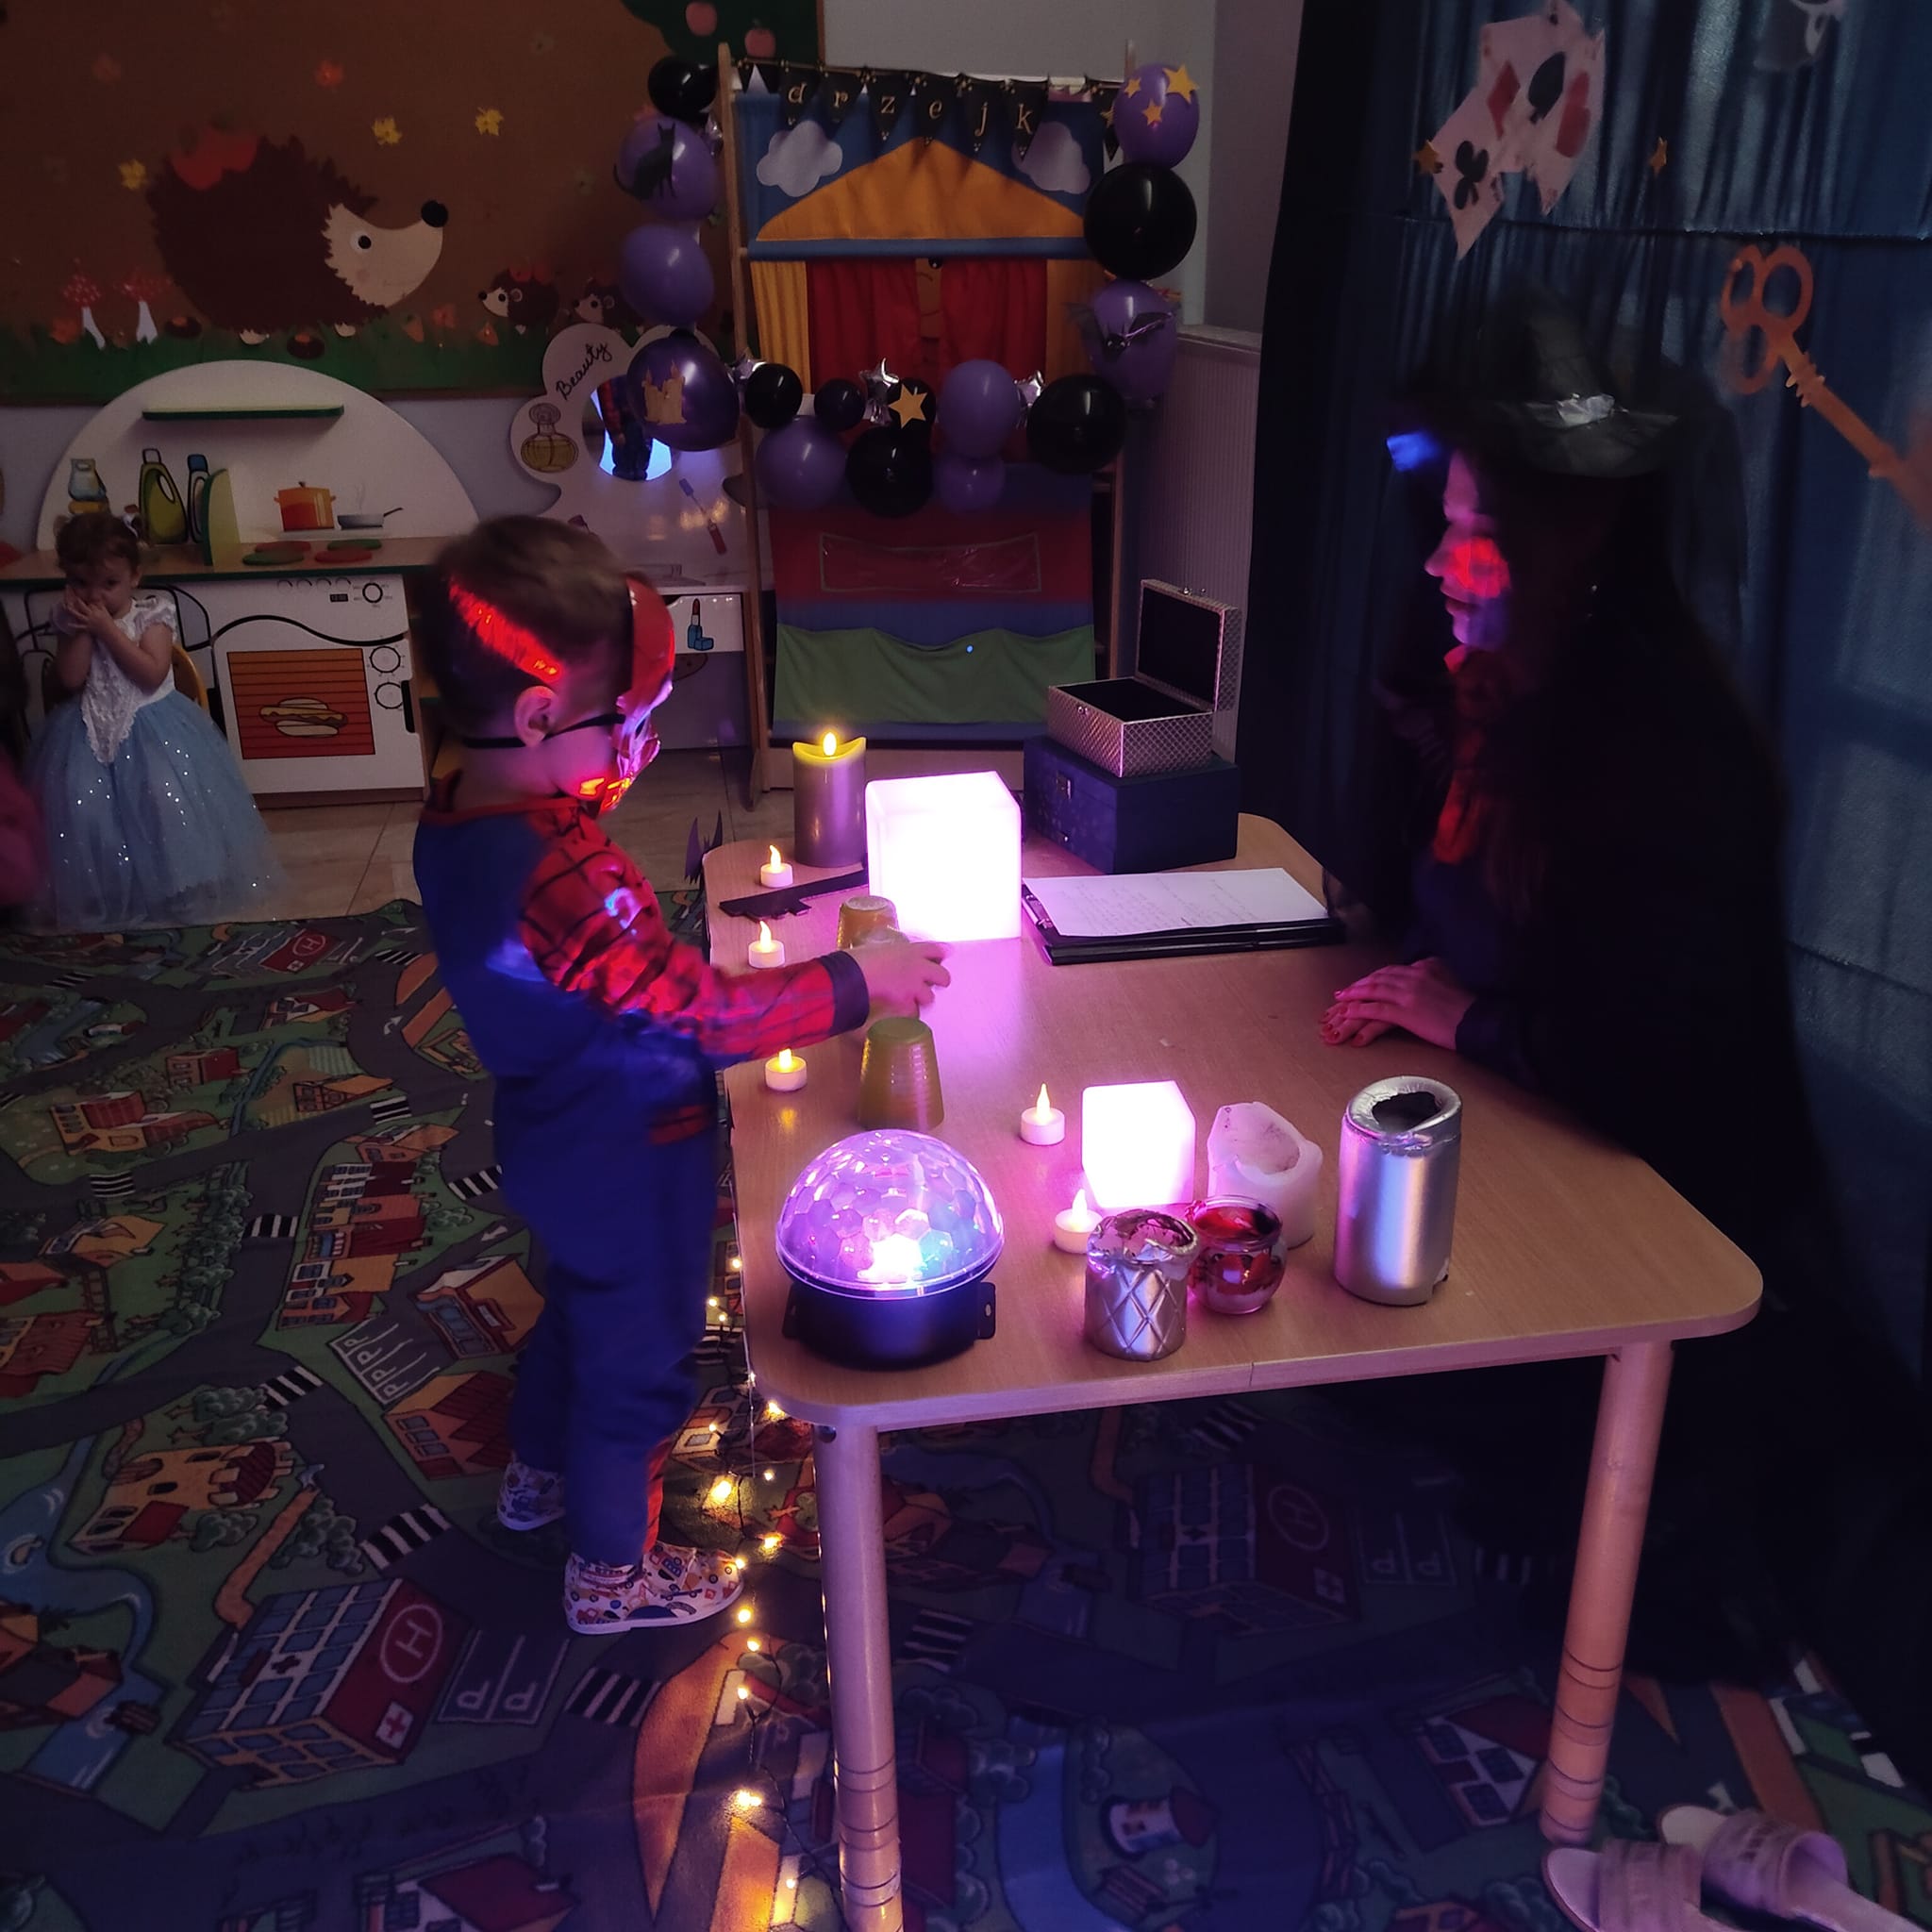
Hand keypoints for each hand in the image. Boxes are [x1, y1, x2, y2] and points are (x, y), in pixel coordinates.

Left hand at [69, 593, 117, 640]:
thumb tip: (96, 601)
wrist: (110, 633)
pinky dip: (74, 626)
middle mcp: (92, 616)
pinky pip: (80, 627)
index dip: (87, 603)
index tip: (85, 601)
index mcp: (97, 612)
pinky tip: (68, 624)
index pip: (90, 605)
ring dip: (72, 612)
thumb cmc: (109, 623)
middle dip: (78, 602)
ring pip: (79, 616)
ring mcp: (89, 622)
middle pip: (83, 607)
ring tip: (67, 607)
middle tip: (74, 599)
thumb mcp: (106, 613)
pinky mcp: (88, 628)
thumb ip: (101, 606)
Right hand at [856, 938, 951, 1017]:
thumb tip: (881, 958)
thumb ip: (887, 954)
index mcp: (911, 950)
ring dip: (922, 1000)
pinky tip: (900, 1012)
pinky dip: (907, 1013)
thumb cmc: (858, 958)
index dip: (942, 954)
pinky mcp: (906, 1003)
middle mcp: (917, 966)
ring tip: (913, 1000)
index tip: (943, 957)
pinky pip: (912, 1012)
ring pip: (929, 997)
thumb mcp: (876, 948)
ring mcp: (913, 986)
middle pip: (943, 975)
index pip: (937, 949)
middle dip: (941, 981)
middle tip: (934, 984)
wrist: (854, 973)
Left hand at [1321, 957, 1473, 1051]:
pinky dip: (1360, 1010)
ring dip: (1353, 995)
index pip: (1391, 971)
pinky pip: (1376, 1009)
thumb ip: (1433, 972)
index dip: (1374, 977)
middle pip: (1378, 978)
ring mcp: (1408, 994)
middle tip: (1343, 992)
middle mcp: (1413, 977)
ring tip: (1340, 1001)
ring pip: (1373, 991)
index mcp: (1424, 968)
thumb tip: (1424, 967)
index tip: (1362, 982)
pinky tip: (1349, 1012)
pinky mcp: (1406, 1012)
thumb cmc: (1467, 1006)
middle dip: (1359, 985)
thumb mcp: (1450, 980)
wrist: (1477, 1020)